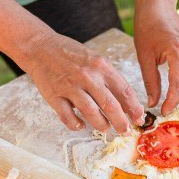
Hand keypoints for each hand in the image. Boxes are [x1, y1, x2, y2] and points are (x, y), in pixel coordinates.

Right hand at [21, 32, 143, 132]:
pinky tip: (81, 125)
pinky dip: (76, 125)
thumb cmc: (70, 54)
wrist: (40, 47)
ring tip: (105, 128)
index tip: (139, 119)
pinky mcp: (54, 96)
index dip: (134, 108)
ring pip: (91, 113)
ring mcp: (70, 86)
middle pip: (110, 105)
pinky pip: (68, 117)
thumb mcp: (95, 59)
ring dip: (101, 124)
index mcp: (101, 66)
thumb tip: (126, 102)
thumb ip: (109, 78)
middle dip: (121, 122)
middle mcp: (87, 76)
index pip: (124, 90)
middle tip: (125, 130)